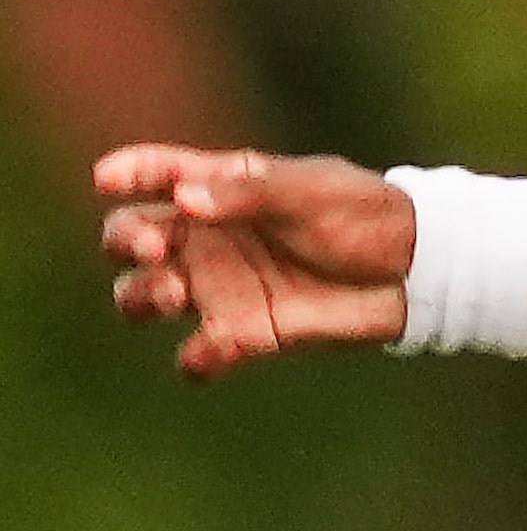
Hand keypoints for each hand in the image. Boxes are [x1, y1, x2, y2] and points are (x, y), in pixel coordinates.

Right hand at [93, 145, 413, 378]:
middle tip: (157, 245)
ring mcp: (222, 287)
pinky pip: (198, 355)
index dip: (129, 173)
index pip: (160, 174)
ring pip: (143, 296)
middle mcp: (210, 238)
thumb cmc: (363, 213)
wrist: (413, 269)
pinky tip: (216, 346)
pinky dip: (198, 356)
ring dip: (142, 296)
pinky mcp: (245, 334)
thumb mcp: (311, 191)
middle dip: (125, 240)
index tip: (109, 179)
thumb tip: (184, 198)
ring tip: (175, 290)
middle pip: (130, 237)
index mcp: (225, 188)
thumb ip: (249, 193)